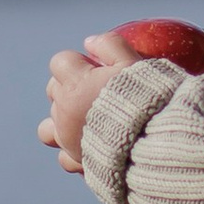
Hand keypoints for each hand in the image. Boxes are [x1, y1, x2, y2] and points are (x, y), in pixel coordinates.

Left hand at [38, 28, 137, 176]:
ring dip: (62, 120)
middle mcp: (65, 110)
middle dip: (69, 86)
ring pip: (48, 127)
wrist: (155, 144)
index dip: (77, 62)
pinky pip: (63, 157)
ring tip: (85, 121)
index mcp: (76, 83)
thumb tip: (89, 42)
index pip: (60, 62)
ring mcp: (67, 138)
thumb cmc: (147, 99)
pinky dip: (72, 151)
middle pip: (53, 90)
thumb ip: (110, 45)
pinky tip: (90, 147)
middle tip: (95, 91)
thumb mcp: (134, 63)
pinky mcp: (77, 161)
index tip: (96, 68)